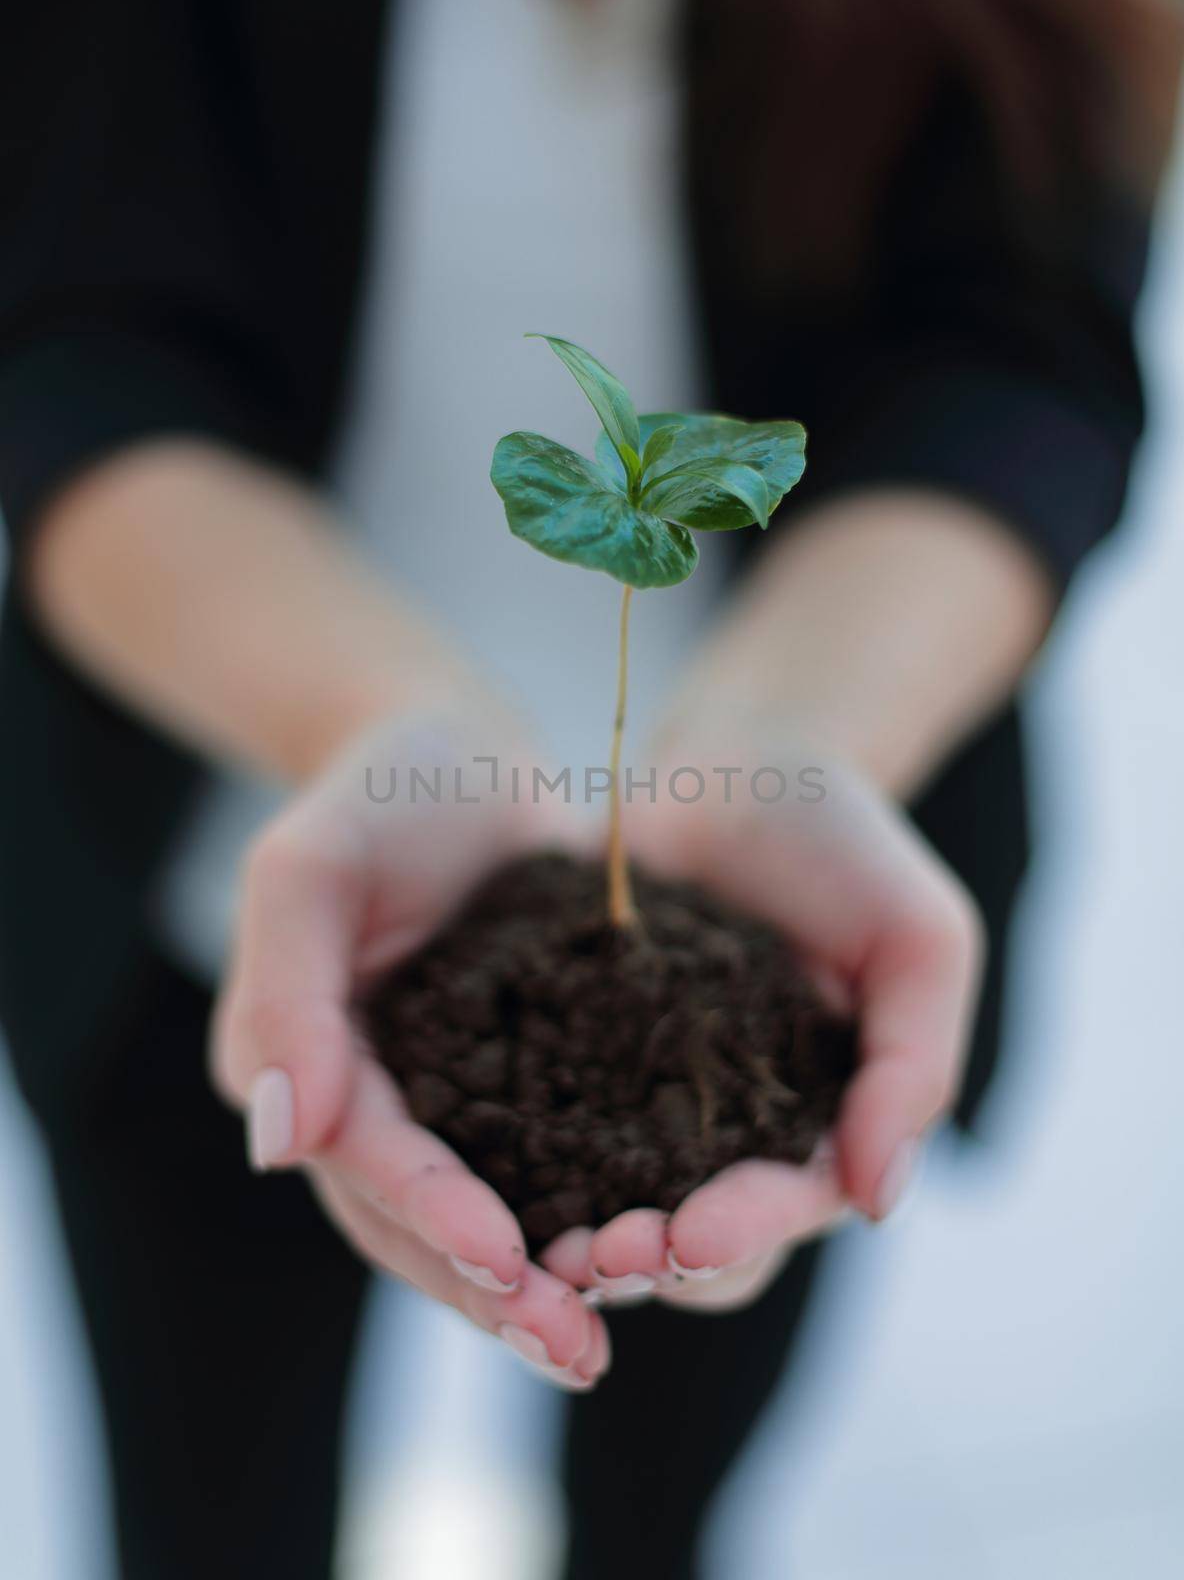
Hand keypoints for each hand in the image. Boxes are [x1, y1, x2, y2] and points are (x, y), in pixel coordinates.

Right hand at [211, 703, 610, 1388]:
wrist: (458, 752)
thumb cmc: (374, 793)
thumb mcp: (311, 868)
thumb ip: (286, 993)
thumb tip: (279, 1146)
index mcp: (307, 1065)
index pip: (366, 1160)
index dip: (431, 1214)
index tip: (507, 1260)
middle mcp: (373, 1102)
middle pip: (422, 1222)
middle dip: (494, 1292)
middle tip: (578, 1351)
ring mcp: (448, 1098)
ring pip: (488, 1215)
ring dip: (543, 1284)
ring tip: (611, 1335)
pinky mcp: (522, 1078)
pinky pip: (552, 1163)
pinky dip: (591, 1214)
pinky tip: (658, 1251)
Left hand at [543, 724, 982, 1312]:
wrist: (739, 765)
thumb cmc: (846, 844)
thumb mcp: (919, 940)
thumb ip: (914, 1065)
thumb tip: (877, 1202)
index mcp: (823, 1123)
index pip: (789, 1207)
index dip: (742, 1232)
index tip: (689, 1236)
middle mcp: (733, 1134)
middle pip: (698, 1242)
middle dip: (650, 1261)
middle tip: (594, 1258)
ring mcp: (649, 1102)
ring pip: (616, 1209)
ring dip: (578, 1240)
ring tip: (536, 1244)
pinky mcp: (576, 1058)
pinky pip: (545, 1128)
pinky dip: (520, 1165)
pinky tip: (478, 1175)